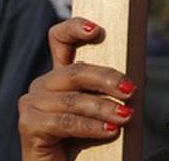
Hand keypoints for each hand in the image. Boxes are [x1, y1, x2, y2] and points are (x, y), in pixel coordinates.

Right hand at [18, 17, 136, 160]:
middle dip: (107, 78)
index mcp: (62, 75)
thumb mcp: (106, 108)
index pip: (60, 39)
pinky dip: (91, 126)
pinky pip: (65, 121)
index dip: (74, 28)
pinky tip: (110, 130)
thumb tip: (140, 75)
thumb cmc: (90, 140)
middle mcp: (44, 84)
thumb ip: (116, 89)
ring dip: (104, 108)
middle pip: (75, 71)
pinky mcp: (29, 124)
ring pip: (74, 100)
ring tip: (126, 116)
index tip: (96, 29)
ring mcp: (32, 103)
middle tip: (130, 89)